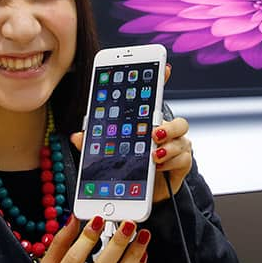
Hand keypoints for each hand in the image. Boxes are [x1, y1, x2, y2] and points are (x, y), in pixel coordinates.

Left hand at [70, 64, 188, 203]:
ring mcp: (176, 147)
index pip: (156, 98)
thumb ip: (93, 144)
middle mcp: (165, 132)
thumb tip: (77, 137)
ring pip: (182, 138)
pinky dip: (170, 162)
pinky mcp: (182, 164)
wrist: (137, 195)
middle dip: (167, 125)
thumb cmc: (124, 167)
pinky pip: (184, 158)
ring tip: (153, 155)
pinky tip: (156, 167)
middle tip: (153, 132)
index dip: (162, 80)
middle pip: (178, 120)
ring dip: (167, 146)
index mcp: (147, 123)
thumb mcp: (105, 153)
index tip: (165, 67)